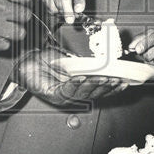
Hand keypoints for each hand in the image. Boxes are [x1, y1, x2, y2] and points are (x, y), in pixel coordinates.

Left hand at [15, 47, 129, 106]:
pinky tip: (82, 77)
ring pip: (83, 94)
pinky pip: (68, 90)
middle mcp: (74, 95)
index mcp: (81, 87)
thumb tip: (106, 56)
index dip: (113, 88)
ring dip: (94, 86)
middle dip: (107, 87)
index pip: (101, 91)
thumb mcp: (74, 58)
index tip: (125, 82)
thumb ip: (89, 60)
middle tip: (116, 80)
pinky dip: (76, 84)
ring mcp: (64, 97)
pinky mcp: (54, 95)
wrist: (29, 60)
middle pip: (95, 94)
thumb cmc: (49, 59)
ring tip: (103, 78)